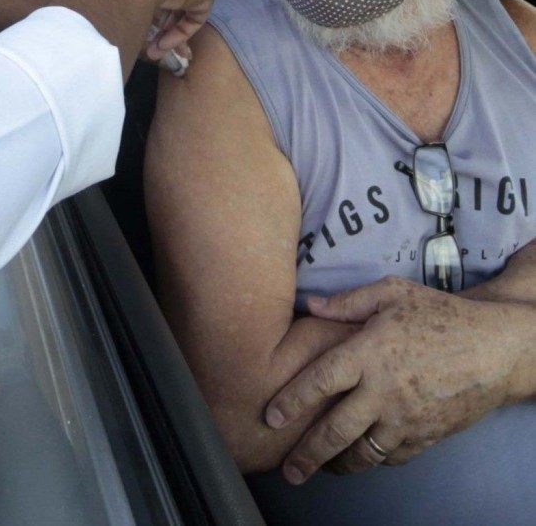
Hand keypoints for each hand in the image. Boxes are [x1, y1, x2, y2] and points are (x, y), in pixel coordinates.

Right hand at [52, 0, 214, 80]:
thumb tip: (114, 5)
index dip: (154, 1)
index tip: (142, 16)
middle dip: (163, 21)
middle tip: (148, 39)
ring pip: (184, 9)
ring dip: (168, 31)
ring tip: (151, 49)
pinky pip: (194, 17)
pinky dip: (178, 34)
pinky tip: (161, 44)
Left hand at [265, 276, 529, 483]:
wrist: (494, 347)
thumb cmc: (440, 314)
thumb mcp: (393, 293)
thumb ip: (349, 302)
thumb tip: (311, 305)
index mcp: (370, 354)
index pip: (321, 381)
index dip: (292, 400)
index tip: (270, 416)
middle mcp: (383, 392)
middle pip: (336, 430)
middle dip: (308, 454)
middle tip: (289, 470)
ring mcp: (405, 419)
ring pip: (363, 453)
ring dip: (338, 465)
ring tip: (321, 468)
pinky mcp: (426, 435)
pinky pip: (392, 456)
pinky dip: (373, 459)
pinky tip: (362, 456)